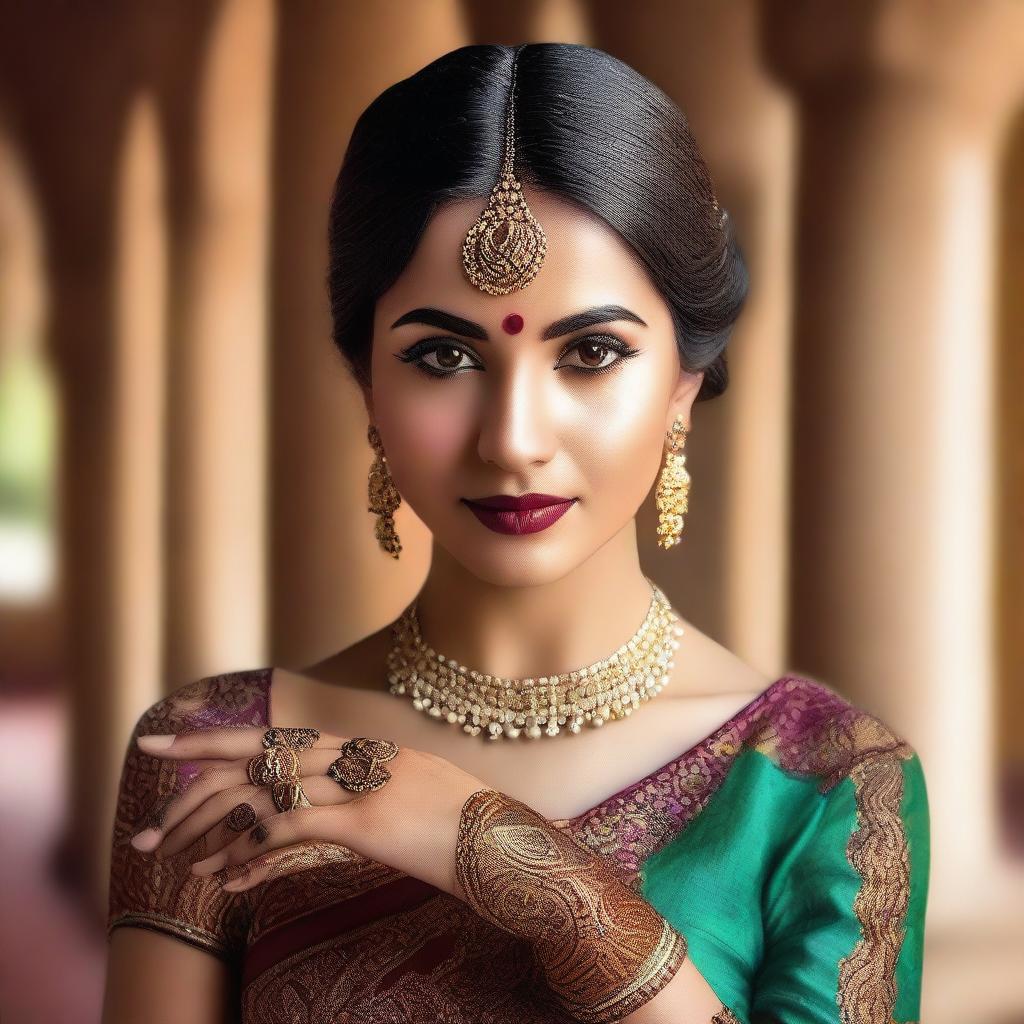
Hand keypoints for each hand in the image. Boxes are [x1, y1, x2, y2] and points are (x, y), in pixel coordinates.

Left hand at [129, 726, 490, 897]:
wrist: (509, 843)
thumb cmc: (463, 827)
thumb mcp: (411, 797)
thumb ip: (364, 793)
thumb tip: (313, 812)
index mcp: (365, 748)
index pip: (279, 736)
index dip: (221, 738)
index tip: (172, 744)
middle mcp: (358, 756)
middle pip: (262, 751)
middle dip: (197, 763)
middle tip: (147, 779)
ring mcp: (363, 785)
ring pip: (268, 790)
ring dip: (213, 826)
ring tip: (174, 855)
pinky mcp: (371, 822)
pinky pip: (295, 828)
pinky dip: (253, 851)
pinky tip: (227, 878)